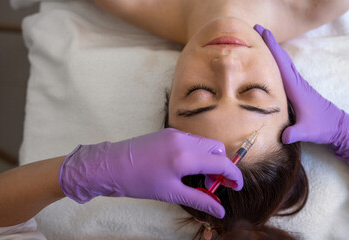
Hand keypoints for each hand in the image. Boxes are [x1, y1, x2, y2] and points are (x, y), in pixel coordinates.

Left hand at [59, 128, 242, 217]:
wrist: (111, 165)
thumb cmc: (139, 182)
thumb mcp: (171, 193)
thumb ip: (199, 199)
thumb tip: (220, 211)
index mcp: (186, 157)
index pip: (221, 163)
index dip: (234, 176)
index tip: (237, 186)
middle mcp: (184, 140)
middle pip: (217, 149)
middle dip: (222, 165)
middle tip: (216, 184)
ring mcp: (176, 134)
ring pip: (205, 143)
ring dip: (210, 159)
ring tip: (201, 178)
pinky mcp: (169, 132)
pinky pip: (193, 140)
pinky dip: (198, 152)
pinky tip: (189, 167)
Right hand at [254, 24, 348, 163]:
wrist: (337, 126)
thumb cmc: (323, 127)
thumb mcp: (307, 131)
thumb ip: (294, 133)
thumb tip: (282, 136)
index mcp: (296, 88)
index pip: (281, 64)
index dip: (271, 47)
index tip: (262, 32)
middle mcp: (296, 83)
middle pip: (281, 58)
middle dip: (269, 42)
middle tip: (256, 29)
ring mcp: (298, 85)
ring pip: (283, 63)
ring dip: (272, 50)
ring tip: (259, 41)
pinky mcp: (297, 90)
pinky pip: (284, 71)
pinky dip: (276, 62)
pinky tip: (269, 63)